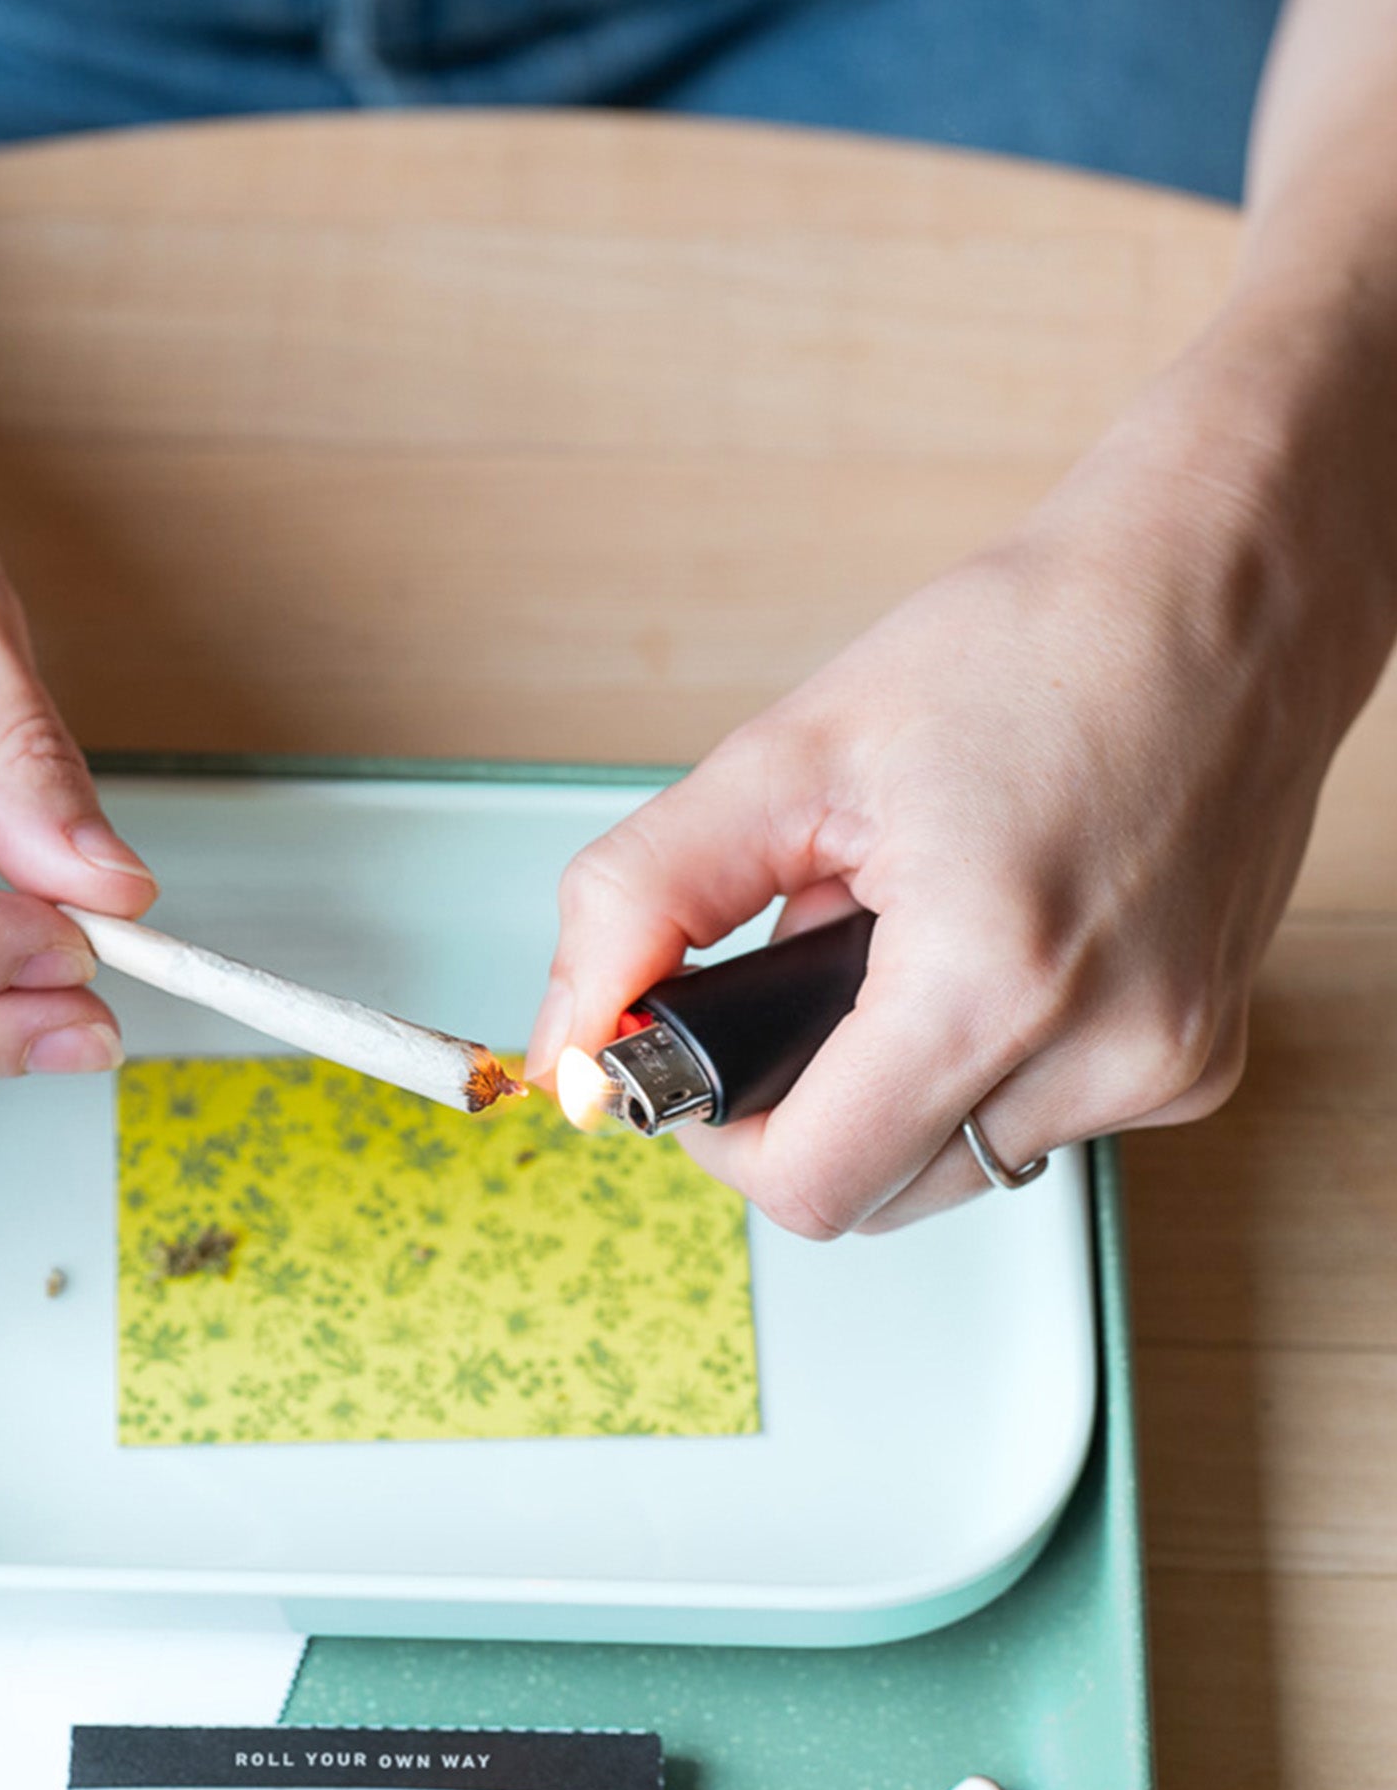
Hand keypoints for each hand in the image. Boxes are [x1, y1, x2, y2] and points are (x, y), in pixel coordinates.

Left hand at [529, 362, 1390, 1236]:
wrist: (1222, 594)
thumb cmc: (1032, 644)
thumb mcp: (788, 754)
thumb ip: (642, 905)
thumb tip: (568, 1043)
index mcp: (994, 977)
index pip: (812, 1188)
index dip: (719, 1140)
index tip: (695, 1062)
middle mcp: (1106, 1049)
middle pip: (878, 1196)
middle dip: (806, 1102)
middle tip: (800, 969)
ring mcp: (1167, 1066)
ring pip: (953, 1167)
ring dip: (894, 1084)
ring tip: (902, 939)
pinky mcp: (1201, 1063)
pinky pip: (1035, 1124)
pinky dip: (979, 1062)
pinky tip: (985, 945)